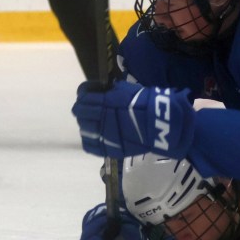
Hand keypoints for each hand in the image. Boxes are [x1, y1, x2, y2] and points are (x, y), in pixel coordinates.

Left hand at [73, 80, 194, 159]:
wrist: (160, 126)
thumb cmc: (146, 104)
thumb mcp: (126, 90)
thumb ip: (111, 91)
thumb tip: (103, 92)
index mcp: (104, 102)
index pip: (82, 98)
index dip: (83, 94)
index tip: (88, 94)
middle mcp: (100, 119)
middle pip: (79, 114)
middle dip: (83, 109)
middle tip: (90, 109)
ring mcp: (103, 136)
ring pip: (83, 130)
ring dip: (86, 125)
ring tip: (94, 124)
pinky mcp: (109, 149)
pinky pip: (90, 146)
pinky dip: (90, 140)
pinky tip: (96, 137)